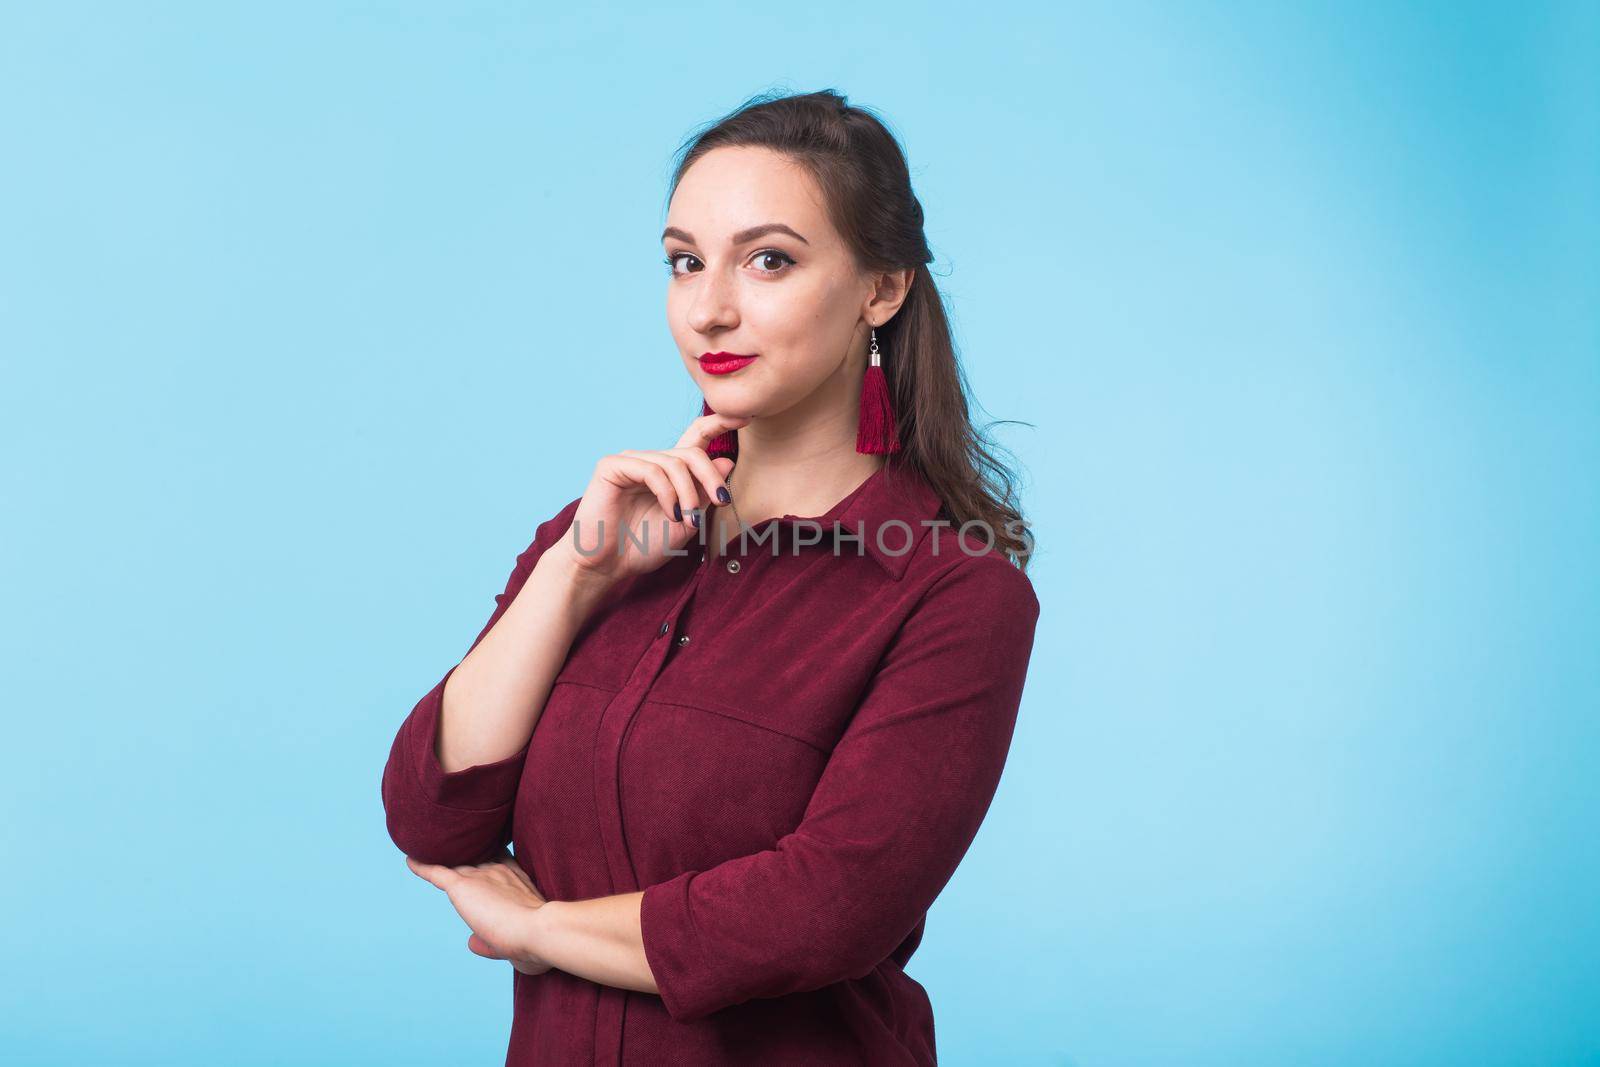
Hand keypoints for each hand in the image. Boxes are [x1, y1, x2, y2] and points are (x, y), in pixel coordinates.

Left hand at [406, 847, 552, 975]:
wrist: (540, 931)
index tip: (484, 853)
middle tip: (454, 843)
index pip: (497, 861)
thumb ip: (490, 943)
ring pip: (454, 861)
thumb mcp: (514, 945)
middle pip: (474, 856)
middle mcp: (497, 872)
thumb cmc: (538, 943)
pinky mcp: (463, 885)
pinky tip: (410, 860)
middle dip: (465, 851)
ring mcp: (480, 876)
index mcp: (515, 880)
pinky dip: (422, 866)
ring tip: (429, 844)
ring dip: (443, 855)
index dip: (489, 857)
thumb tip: (470, 943)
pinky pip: (435, 872)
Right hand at [554, 411, 748, 584]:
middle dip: (711, 477)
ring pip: (675, 463)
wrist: (608, 566)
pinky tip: (671, 514)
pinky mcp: (612, 466)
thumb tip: (727, 460)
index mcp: (669, 471)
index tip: (746, 416)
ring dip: (689, 494)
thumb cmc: (643, 546)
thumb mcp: (687, 523)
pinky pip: (652, 470)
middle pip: (692, 452)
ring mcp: (631, 461)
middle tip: (721, 502)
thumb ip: (704, 494)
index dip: (719, 423)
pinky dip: (668, 493)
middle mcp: (650, 461)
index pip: (695, 437)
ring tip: (689, 522)